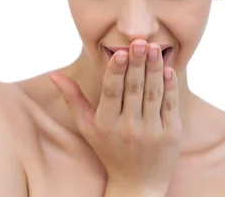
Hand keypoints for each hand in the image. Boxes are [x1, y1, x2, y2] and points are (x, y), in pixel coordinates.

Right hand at [49, 39, 181, 193]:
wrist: (138, 182)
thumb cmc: (109, 149)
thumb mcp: (87, 126)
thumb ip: (72, 98)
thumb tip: (54, 75)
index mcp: (105, 123)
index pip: (111, 92)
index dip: (116, 72)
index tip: (120, 52)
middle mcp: (127, 128)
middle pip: (133, 89)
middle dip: (138, 63)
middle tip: (141, 41)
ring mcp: (151, 131)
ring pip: (153, 94)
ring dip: (155, 69)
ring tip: (155, 48)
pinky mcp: (171, 134)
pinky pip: (170, 105)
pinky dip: (170, 87)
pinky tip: (167, 69)